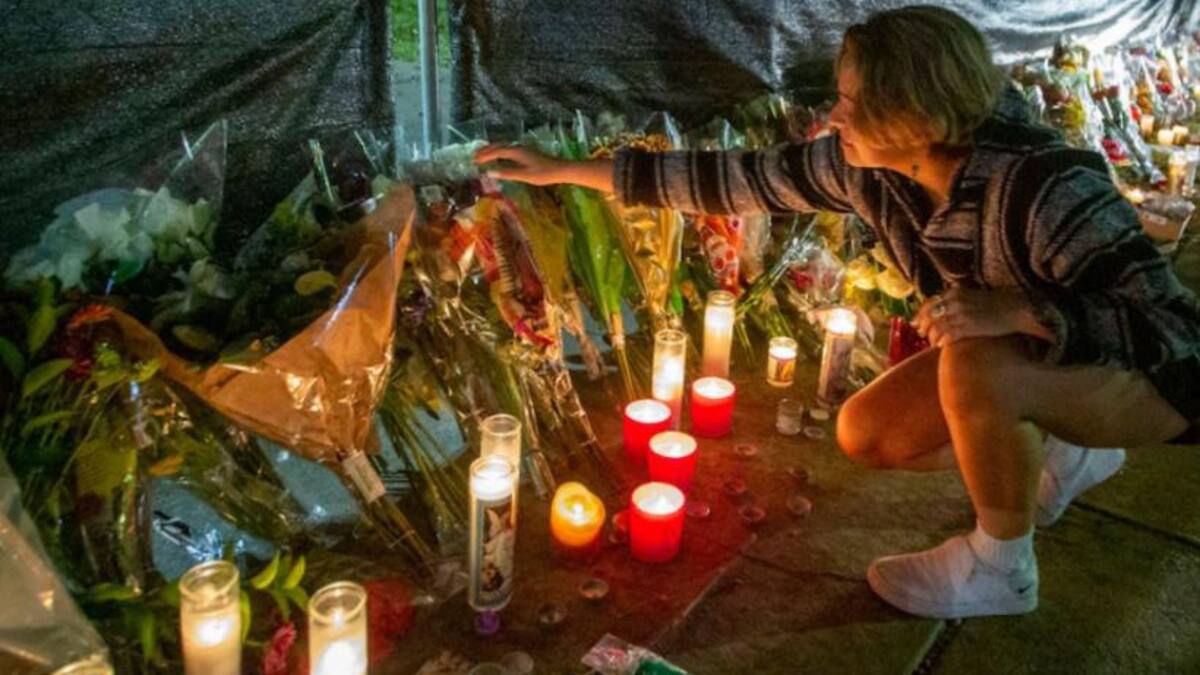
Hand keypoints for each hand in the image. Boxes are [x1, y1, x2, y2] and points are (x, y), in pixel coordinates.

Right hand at [473, 144, 566, 185]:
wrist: (562, 169)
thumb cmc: (544, 174)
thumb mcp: (524, 176)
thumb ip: (507, 173)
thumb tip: (489, 172)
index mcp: (516, 152)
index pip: (496, 152)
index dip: (485, 156)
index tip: (474, 160)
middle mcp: (518, 148)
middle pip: (498, 146)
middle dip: (486, 150)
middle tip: (474, 156)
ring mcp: (523, 149)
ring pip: (504, 147)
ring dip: (493, 150)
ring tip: (483, 155)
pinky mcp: (527, 152)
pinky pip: (509, 149)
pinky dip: (500, 152)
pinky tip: (500, 157)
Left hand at [914, 287, 1033, 346]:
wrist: (1016, 308)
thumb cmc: (995, 302)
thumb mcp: (971, 294)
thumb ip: (955, 298)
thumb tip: (940, 306)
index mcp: (954, 293)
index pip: (929, 303)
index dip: (920, 315)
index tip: (915, 322)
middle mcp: (955, 302)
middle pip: (929, 316)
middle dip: (923, 326)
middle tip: (921, 334)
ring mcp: (962, 315)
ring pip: (937, 327)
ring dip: (932, 336)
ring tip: (932, 342)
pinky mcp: (970, 327)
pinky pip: (949, 336)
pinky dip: (942, 341)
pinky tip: (941, 345)